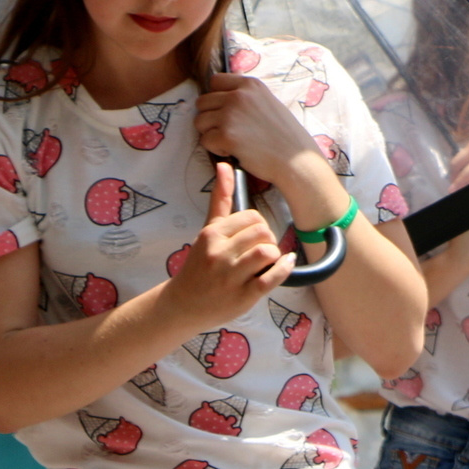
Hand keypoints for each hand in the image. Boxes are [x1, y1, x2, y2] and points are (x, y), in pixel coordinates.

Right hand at [163, 171, 291, 326]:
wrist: (184, 304)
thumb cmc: (200, 264)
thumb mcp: (208, 230)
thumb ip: (220, 199)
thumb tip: (225, 165)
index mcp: (212, 234)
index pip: (252, 217)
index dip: (259, 225)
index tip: (254, 237)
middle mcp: (220, 253)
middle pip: (263, 233)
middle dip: (268, 239)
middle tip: (261, 249)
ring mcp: (231, 276)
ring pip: (268, 252)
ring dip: (274, 255)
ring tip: (267, 261)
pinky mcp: (243, 296)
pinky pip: (272, 277)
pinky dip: (284, 269)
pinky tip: (284, 265)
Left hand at [194, 71, 326, 195]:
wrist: (297, 161)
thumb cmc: (286, 136)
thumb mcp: (270, 103)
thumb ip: (248, 95)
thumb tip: (230, 84)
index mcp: (250, 85)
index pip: (215, 81)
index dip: (217, 97)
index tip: (227, 110)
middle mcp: (238, 96)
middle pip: (202, 102)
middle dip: (211, 117)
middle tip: (228, 130)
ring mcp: (231, 115)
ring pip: (200, 121)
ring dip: (211, 133)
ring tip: (232, 141)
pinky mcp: (226, 136)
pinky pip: (205, 141)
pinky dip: (216, 149)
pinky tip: (235, 151)